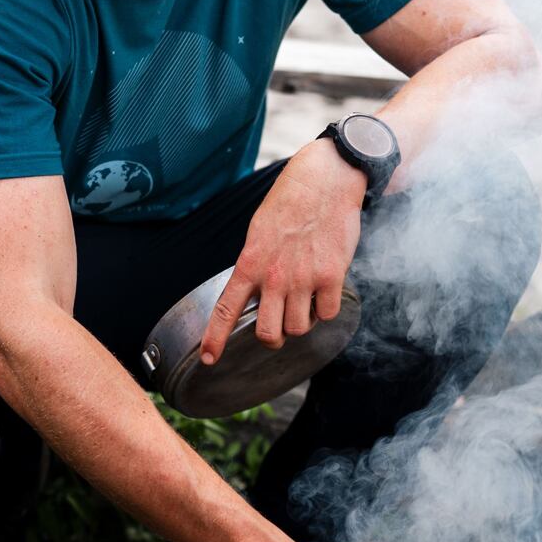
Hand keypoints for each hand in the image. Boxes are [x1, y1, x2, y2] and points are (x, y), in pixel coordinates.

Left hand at [200, 140, 364, 365]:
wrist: (324, 181)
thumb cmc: (290, 203)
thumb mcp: (259, 232)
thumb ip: (254, 265)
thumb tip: (252, 292)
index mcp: (250, 263)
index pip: (226, 309)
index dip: (215, 338)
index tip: (209, 360)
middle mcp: (274, 276)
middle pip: (267, 333)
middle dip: (273, 338)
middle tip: (278, 329)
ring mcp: (303, 279)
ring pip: (298, 329)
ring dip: (302, 322)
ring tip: (305, 301)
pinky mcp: (331, 277)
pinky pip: (326, 315)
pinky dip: (325, 310)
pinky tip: (324, 293)